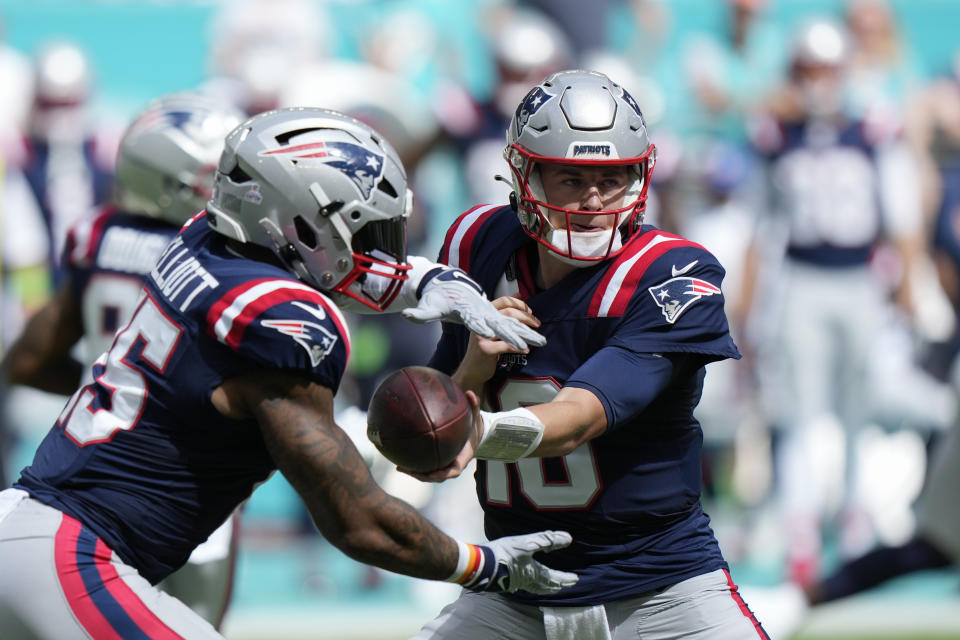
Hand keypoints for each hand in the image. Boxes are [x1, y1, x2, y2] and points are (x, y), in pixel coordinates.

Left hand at [401, 390, 482, 482]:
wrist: (474, 434)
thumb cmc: (474, 427)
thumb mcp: (476, 416)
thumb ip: (474, 405)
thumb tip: (470, 392)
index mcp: (462, 459)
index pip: (452, 471)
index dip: (440, 474)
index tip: (430, 473)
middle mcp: (452, 465)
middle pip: (435, 476)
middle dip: (421, 475)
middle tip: (406, 469)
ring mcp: (444, 465)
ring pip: (428, 473)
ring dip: (414, 472)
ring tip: (398, 466)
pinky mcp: (438, 461)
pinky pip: (426, 464)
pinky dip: (415, 463)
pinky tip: (401, 456)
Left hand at [402, 267, 545, 350]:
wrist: (452, 284)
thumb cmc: (440, 299)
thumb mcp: (429, 306)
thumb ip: (419, 313)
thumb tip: (405, 315)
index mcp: (466, 310)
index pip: (473, 320)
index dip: (479, 326)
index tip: (487, 334)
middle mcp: (482, 310)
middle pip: (499, 322)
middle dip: (512, 332)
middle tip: (524, 343)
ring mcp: (491, 311)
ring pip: (512, 322)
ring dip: (527, 331)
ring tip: (542, 341)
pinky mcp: (496, 313)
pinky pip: (515, 321)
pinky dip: (527, 327)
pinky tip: (539, 335)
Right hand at [467, 531, 577, 594]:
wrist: (481, 564)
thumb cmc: (505, 553)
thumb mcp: (527, 543)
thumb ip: (548, 540)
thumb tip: (568, 539)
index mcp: (534, 573)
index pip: (554, 578)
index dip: (565, 578)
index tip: (575, 579)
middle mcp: (527, 581)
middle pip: (546, 586)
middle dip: (558, 585)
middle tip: (566, 584)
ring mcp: (516, 582)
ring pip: (536, 588)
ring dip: (547, 588)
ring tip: (552, 587)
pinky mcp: (507, 580)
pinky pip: (526, 587)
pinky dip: (533, 587)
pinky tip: (528, 584)